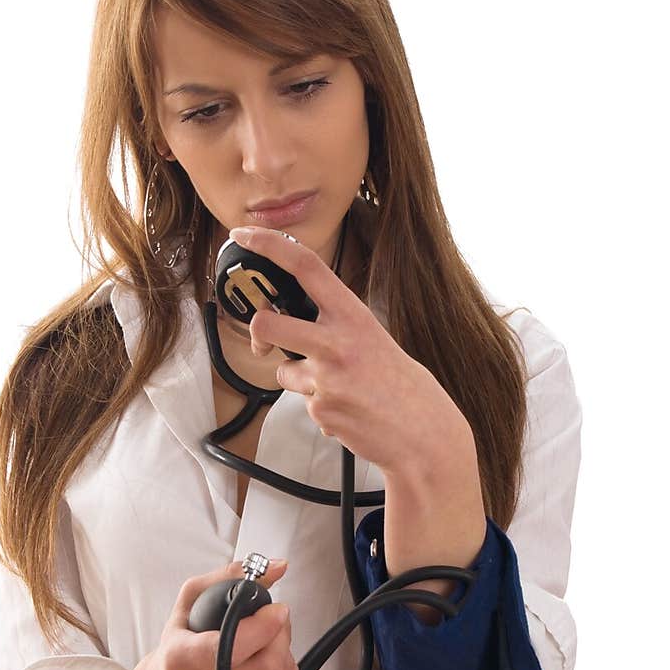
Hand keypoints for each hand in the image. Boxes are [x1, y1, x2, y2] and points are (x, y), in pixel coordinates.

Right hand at [147, 556, 299, 669]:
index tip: (276, 609)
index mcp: (178, 660)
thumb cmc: (180, 645)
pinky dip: (283, 668)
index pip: (225, 648)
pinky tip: (263, 660)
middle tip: (274, 617)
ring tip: (264, 638)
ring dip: (283, 647)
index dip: (260, 628)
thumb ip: (230, 576)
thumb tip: (276, 567)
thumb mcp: (191, 601)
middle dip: (280, 633)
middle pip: (266, 665)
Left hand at [228, 224, 472, 477]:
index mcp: (353, 315)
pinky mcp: (321, 411)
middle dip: (257, 332)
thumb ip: (336, 325)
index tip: (245, 234)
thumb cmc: (403, 386)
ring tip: (341, 388)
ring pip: (284, 371)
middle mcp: (337, 342)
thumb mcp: (374, 338)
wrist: (425, 435)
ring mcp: (326, 379)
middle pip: (267, 322)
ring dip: (301, 380)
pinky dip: (321, 407)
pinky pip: (304, 403)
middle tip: (265, 341)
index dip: (269, 244)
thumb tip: (294, 317)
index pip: (306, 266)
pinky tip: (350, 409)